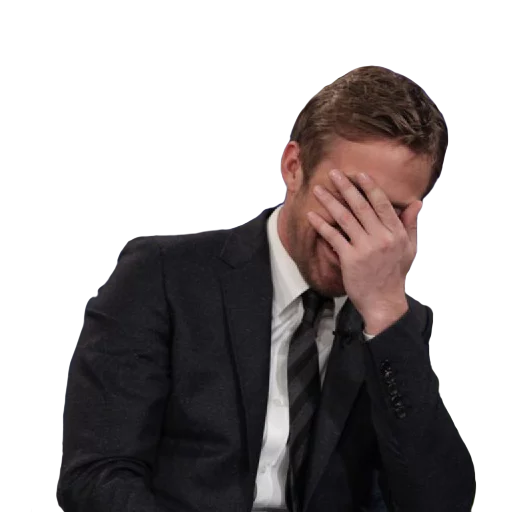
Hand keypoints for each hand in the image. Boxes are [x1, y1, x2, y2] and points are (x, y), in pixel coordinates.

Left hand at [307, 170, 422, 334]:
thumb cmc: (395, 274)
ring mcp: (365, 248)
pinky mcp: (350, 259)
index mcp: (396, 233)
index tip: (358, 174)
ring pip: (345, 218)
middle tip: (334, 173)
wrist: (384, 302)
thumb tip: (417, 203)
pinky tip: (311, 215)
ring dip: (330, 201)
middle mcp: (382, 237)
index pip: (382, 204)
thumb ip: (410, 225)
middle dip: (346, 187)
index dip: (369, 187)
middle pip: (361, 206)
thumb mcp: (409, 249)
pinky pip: (334, 237)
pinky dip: (322, 225)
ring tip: (318, 189)